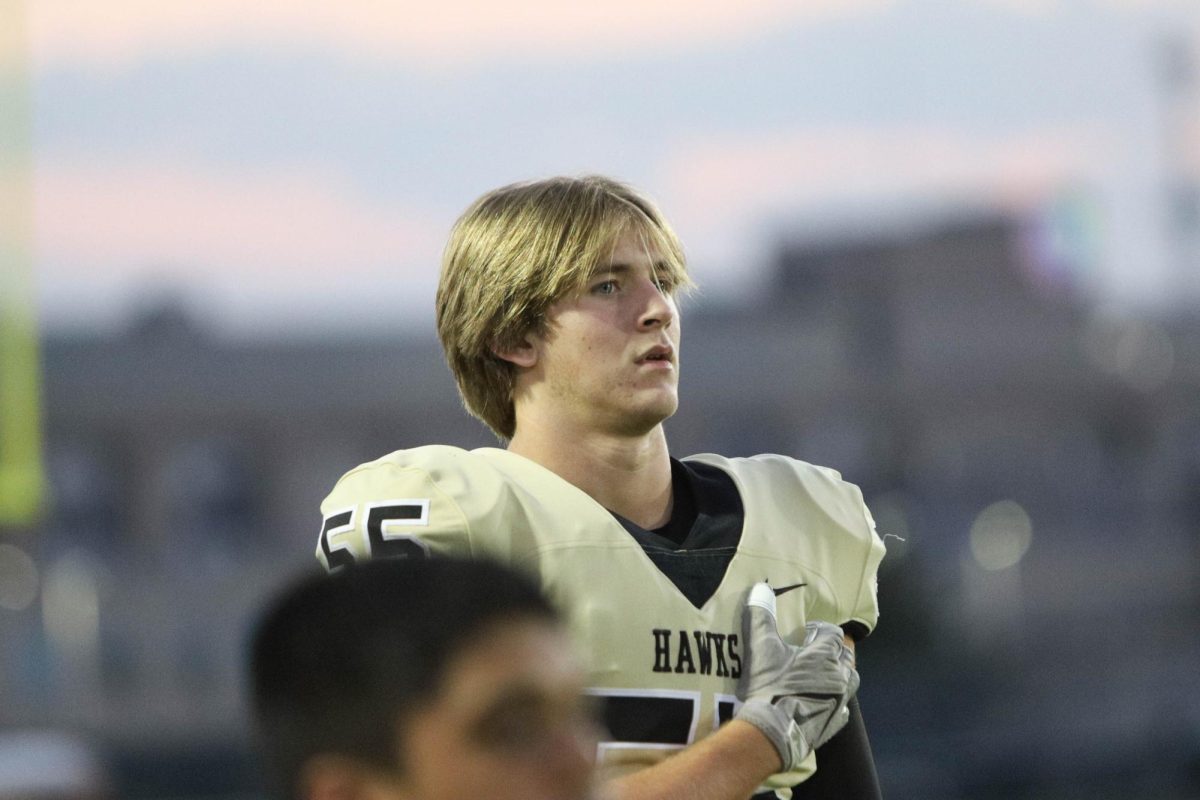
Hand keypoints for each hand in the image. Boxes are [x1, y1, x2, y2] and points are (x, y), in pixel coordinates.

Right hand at [733, 582, 858, 771]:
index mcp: (825, 656)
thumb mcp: (761, 648)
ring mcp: (839, 701)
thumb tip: (760, 588)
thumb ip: (761, 617)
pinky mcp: (834, 723)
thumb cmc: (770, 686)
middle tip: (815, 652)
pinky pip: (842, 709)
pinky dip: (835, 702)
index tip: (805, 633)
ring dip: (839, 675)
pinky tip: (822, 703)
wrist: (772, 732)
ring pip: (850, 682)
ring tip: (821, 676)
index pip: (833, 634)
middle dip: (834, 651)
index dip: (819, 630)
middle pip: (846, 657)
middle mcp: (839, 677)